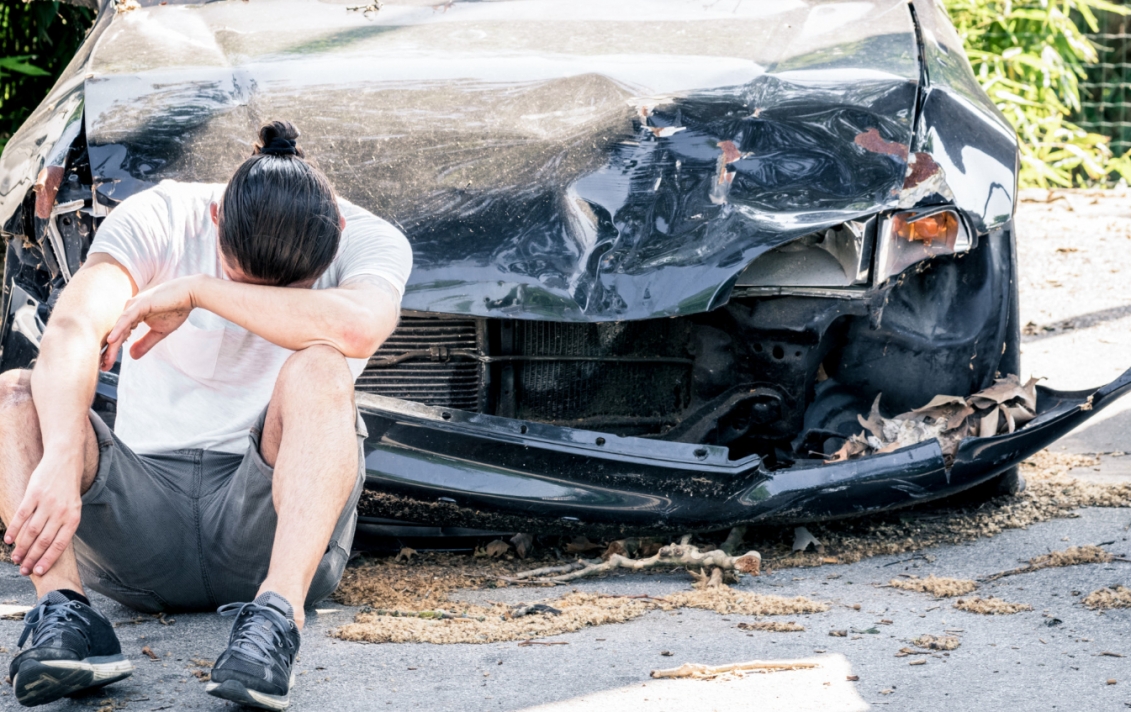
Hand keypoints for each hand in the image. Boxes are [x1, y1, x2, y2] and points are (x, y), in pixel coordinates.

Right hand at [4, 455, 82, 576]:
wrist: (65, 460)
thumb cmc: (68, 488)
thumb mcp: (73, 507)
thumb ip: (63, 525)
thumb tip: (51, 548)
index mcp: (73, 517)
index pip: (60, 544)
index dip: (48, 559)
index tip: (39, 572)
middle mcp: (61, 511)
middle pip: (44, 540)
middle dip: (33, 557)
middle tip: (23, 570)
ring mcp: (47, 502)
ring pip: (31, 531)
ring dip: (22, 547)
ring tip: (16, 558)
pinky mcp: (33, 493)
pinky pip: (21, 515)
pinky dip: (14, 529)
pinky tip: (9, 540)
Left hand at [101, 275, 200, 369]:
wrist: (189, 294)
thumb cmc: (176, 309)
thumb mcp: (159, 332)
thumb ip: (145, 343)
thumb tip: (131, 356)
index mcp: (133, 315)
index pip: (120, 335)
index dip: (114, 351)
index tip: (107, 366)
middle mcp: (129, 309)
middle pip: (116, 333)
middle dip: (109, 351)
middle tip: (103, 367)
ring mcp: (133, 306)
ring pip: (119, 328)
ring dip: (112, 345)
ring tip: (105, 360)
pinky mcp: (139, 304)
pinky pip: (126, 319)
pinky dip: (118, 330)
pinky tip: (111, 341)